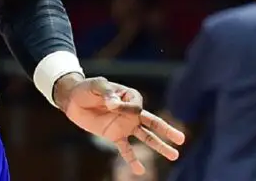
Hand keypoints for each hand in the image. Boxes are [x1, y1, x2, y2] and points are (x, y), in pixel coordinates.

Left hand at [55, 75, 183, 174]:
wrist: (74, 100)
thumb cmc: (87, 89)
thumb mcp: (96, 85)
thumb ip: (107, 93)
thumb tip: (113, 104)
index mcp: (130, 96)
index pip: (137, 106)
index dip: (126, 107)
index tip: (109, 103)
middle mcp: (131, 112)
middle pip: (153, 123)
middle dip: (167, 130)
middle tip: (182, 139)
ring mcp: (125, 125)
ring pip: (146, 137)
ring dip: (159, 146)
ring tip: (174, 155)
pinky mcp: (115, 136)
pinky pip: (126, 149)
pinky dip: (132, 159)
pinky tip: (139, 170)